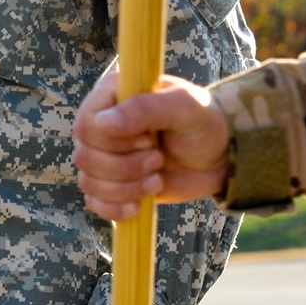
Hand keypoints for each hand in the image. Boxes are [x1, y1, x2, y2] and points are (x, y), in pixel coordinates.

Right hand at [73, 71, 230, 220]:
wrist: (220, 157)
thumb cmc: (203, 123)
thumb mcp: (185, 107)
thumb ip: (145, 108)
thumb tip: (103, 123)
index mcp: (112, 96)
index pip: (86, 123)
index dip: (114, 140)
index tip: (149, 139)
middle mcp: (101, 124)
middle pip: (85, 156)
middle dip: (125, 166)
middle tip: (158, 158)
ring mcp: (104, 155)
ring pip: (88, 181)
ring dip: (126, 188)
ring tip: (157, 179)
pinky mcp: (111, 183)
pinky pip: (94, 202)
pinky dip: (115, 208)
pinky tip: (139, 205)